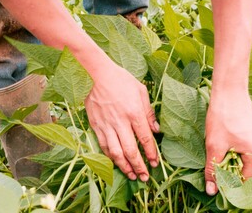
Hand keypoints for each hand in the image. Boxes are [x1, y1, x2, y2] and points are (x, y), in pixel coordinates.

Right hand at [85, 65, 159, 181]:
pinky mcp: (95, 125)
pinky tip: (116, 163)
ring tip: (131, 175)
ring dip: (124, 166)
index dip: (151, 153)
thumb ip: (149, 112)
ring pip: (115, 152)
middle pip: (131, 150)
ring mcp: (106, 125)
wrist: (95, 74)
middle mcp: (120, 122)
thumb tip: (156, 129)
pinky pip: (103, 146)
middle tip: (144, 177)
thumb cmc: (120, 79)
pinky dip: (110, 157)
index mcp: (134, 112)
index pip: (145, 139)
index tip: (155, 163)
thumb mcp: (140, 91)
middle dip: (139, 166)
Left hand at [204, 91, 251, 194]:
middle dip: (231, 167)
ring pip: (246, 154)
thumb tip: (211, 191)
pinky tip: (225, 136)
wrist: (229, 89)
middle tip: (216, 159)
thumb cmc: (222, 117)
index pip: (247, 178)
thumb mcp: (214, 145)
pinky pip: (247, 143)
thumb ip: (213, 169)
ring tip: (220, 145)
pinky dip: (236, 144)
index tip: (218, 180)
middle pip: (247, 166)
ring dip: (232, 154)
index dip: (232, 182)